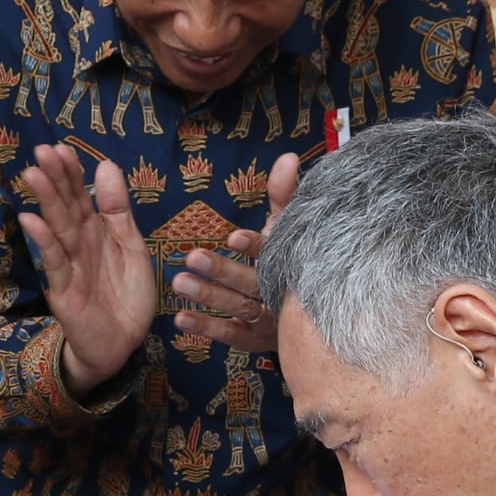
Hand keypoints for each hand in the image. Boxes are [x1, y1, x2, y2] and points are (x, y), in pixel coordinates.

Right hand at [17, 143, 158, 397]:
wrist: (122, 344)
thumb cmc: (125, 296)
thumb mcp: (131, 246)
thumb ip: (118, 210)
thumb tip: (106, 165)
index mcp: (96, 232)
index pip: (81, 195)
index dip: (72, 172)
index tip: (61, 147)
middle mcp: (79, 245)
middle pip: (66, 207)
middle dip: (54, 179)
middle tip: (41, 150)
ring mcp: (69, 267)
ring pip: (57, 229)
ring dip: (45, 202)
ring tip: (32, 174)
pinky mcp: (64, 291)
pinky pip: (54, 263)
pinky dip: (44, 242)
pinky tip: (32, 220)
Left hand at [172, 149, 299, 353]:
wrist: (316, 314)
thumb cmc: (291, 258)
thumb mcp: (288, 227)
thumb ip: (284, 194)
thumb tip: (287, 157)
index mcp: (288, 260)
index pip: (272, 252)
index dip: (254, 246)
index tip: (233, 237)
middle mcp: (281, 290)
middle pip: (251, 281)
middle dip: (223, 270)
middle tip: (193, 256)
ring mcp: (269, 317)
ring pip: (238, 307)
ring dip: (209, 295)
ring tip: (179, 282)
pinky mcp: (255, 339)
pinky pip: (231, 335)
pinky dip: (207, 327)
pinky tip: (182, 319)